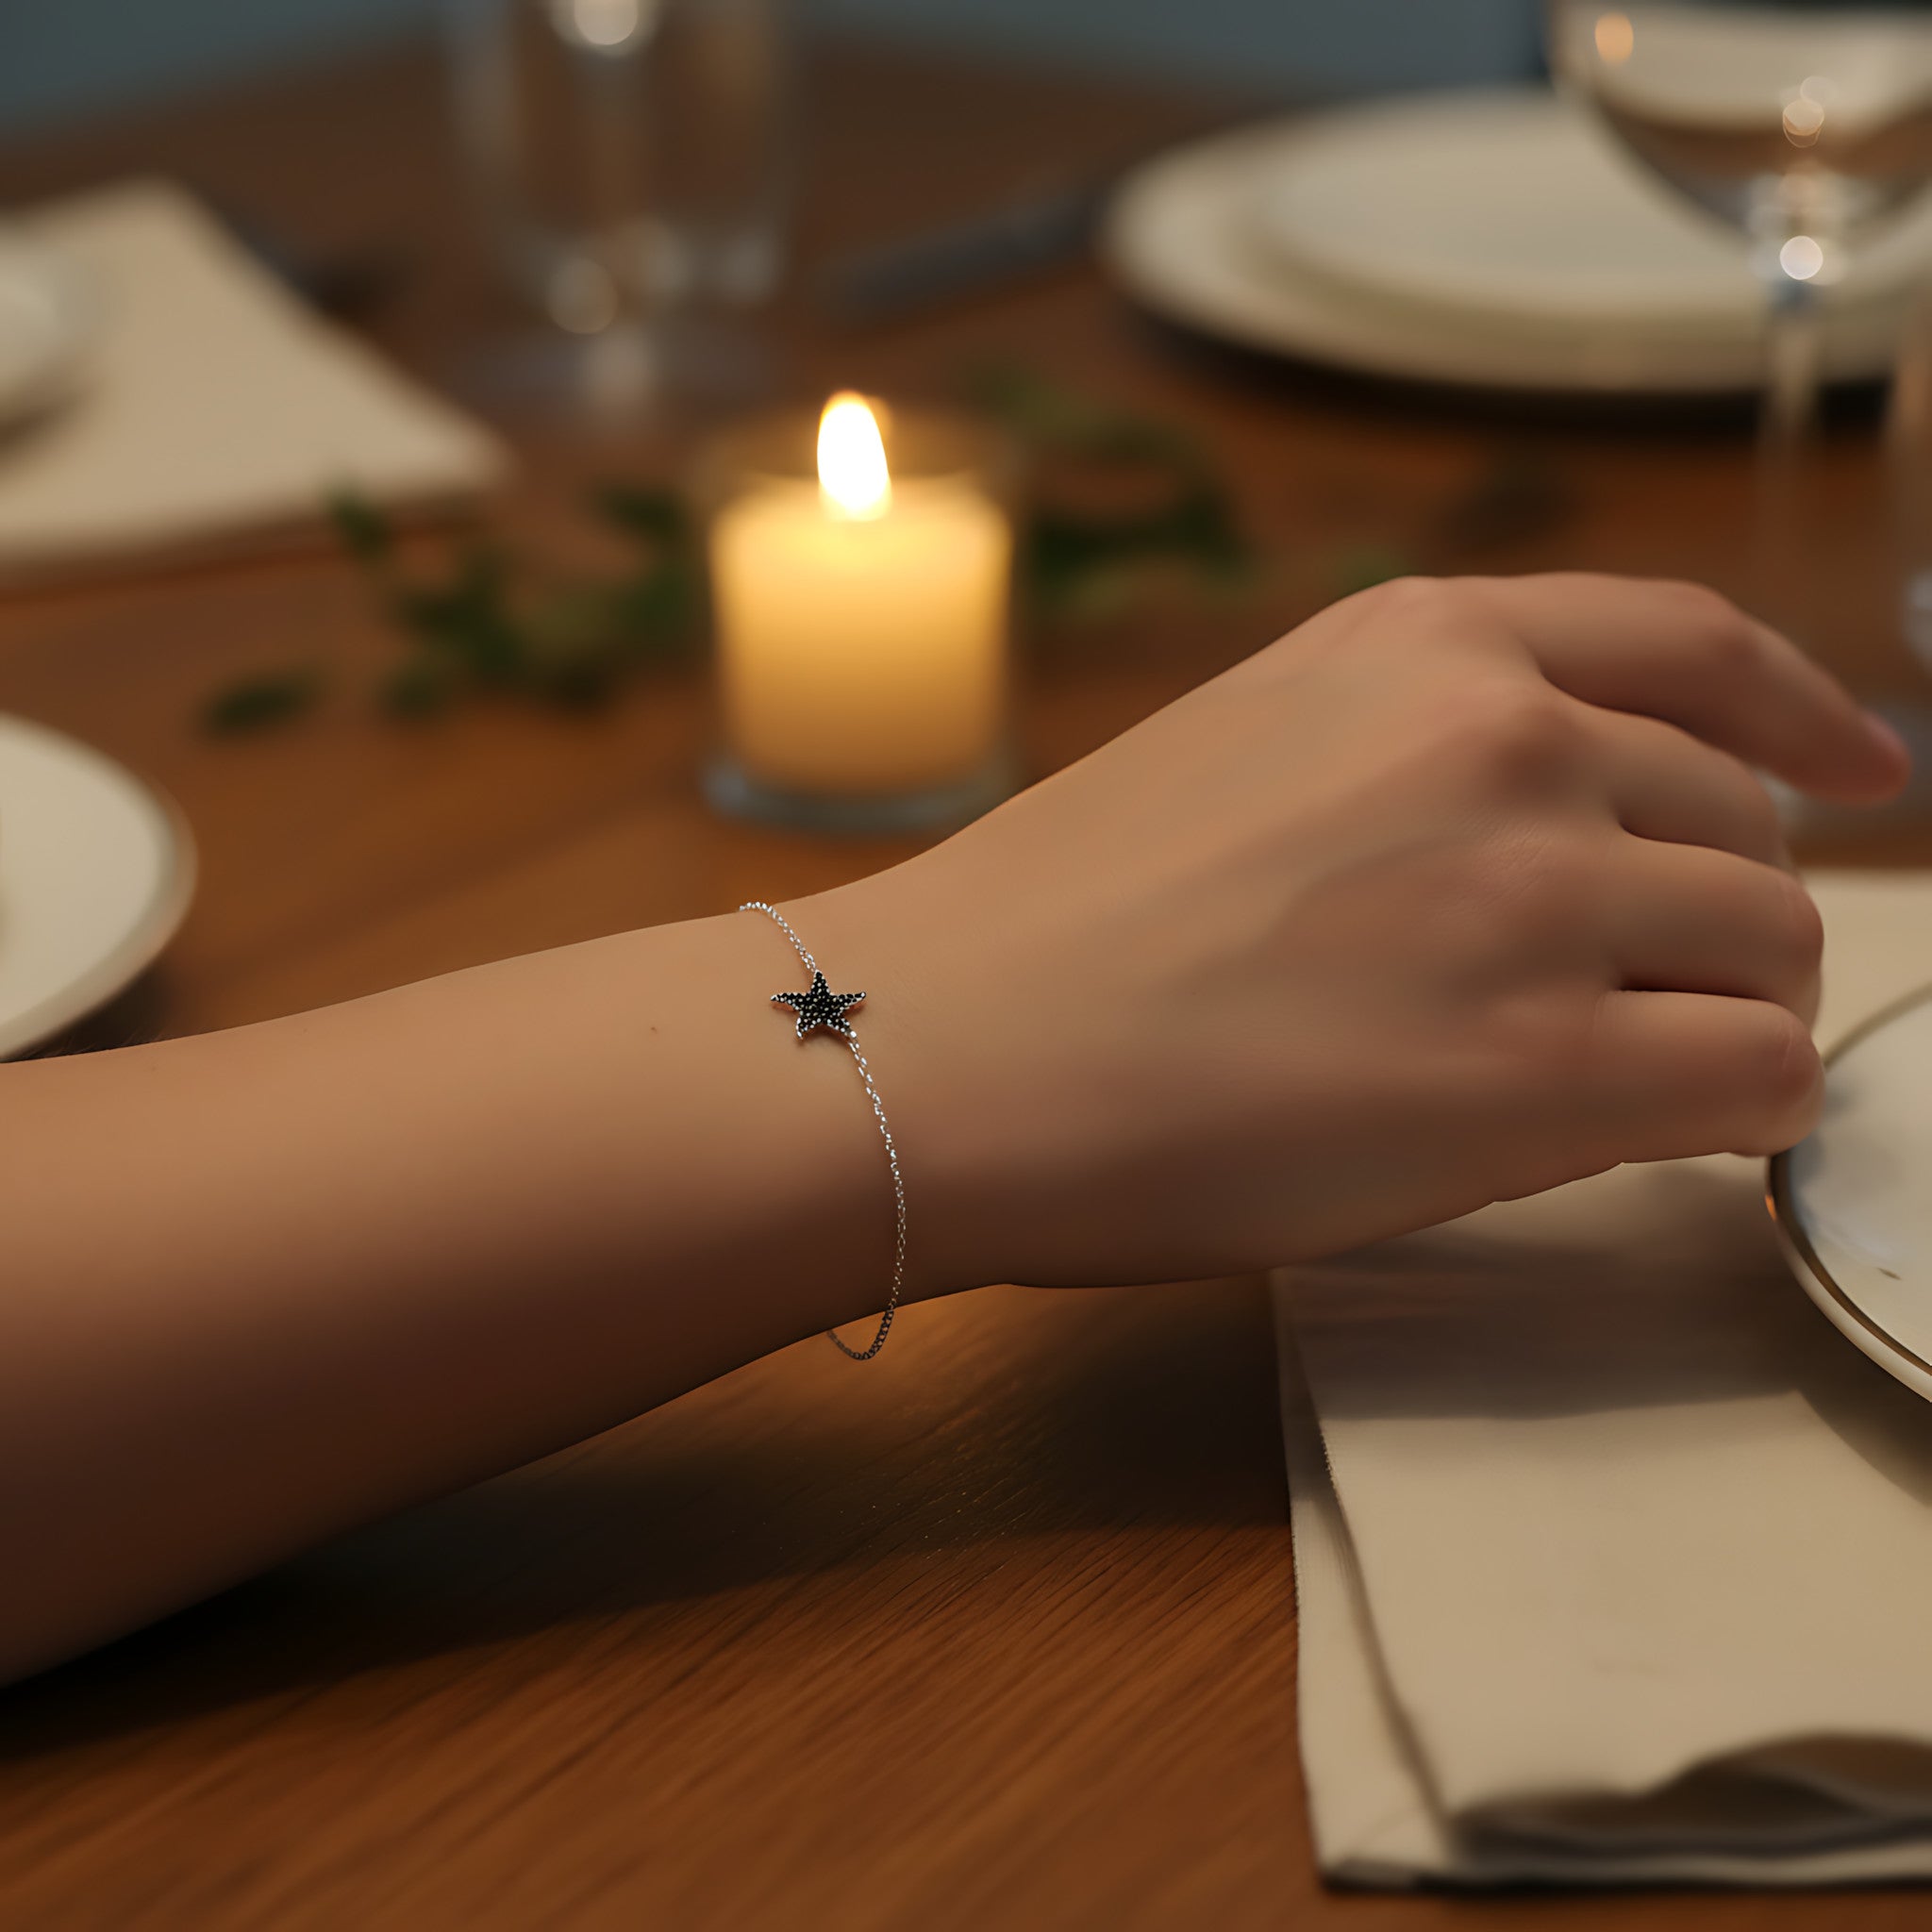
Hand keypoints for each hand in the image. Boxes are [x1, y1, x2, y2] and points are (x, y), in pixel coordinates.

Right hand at [801, 575, 1909, 1289]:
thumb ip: (1422, 756)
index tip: (1863, 771)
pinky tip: (1657, 1131)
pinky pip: (1754, 1077)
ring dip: (1724, 1014)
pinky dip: (1736, 1107)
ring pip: (1771, 951)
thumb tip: (1579, 838)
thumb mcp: (1249, 751)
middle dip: (1717, 914)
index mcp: (1420, 644)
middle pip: (1744, 823)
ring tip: (1613, 1075)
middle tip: (1638, 999)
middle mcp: (1500, 738)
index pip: (1694, 641)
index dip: (1805, 713)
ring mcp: (1530, 896)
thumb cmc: (1052, 927)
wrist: (937, 1045)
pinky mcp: (1538, 1068)